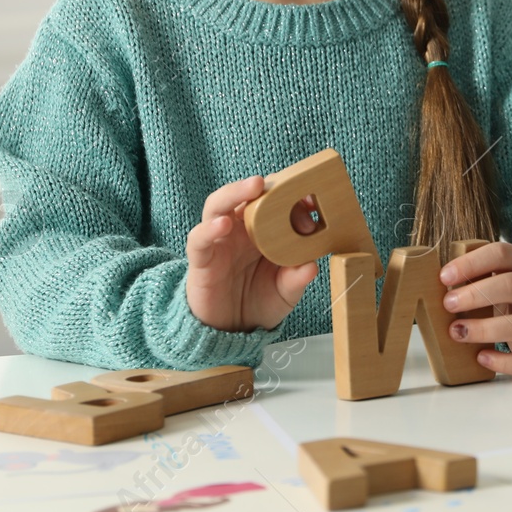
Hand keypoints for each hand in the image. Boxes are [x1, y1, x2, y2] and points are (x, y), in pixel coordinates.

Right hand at [186, 175, 319, 332]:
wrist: (231, 331)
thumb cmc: (260, 301)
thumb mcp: (286, 291)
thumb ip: (296, 278)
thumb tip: (312, 266)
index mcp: (264, 230)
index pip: (274, 201)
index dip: (290, 195)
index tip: (311, 199)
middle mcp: (240, 229)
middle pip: (244, 195)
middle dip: (260, 184)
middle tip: (276, 180)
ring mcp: (219, 241)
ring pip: (218, 206)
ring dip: (234, 192)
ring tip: (253, 187)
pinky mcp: (201, 258)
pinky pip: (199, 239)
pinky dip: (209, 229)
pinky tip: (223, 225)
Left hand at [439, 242, 511, 374]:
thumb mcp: (502, 272)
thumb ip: (476, 273)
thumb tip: (436, 282)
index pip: (501, 254)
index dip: (471, 263)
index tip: (444, 276)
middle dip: (475, 295)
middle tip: (448, 304)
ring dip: (484, 329)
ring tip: (456, 332)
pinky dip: (504, 362)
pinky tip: (481, 357)